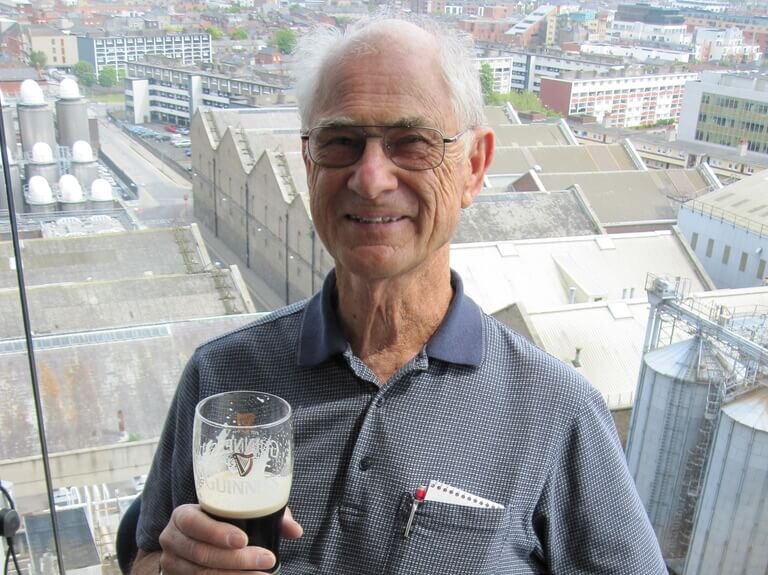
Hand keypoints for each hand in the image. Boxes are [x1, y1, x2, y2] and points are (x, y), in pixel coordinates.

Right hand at [155, 504, 302, 573]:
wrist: (188, 543)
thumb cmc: (218, 522)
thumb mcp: (235, 511)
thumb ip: (265, 513)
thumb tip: (295, 530)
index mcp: (183, 517)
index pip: (194, 523)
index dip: (217, 532)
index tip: (243, 539)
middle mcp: (173, 541)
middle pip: (202, 554)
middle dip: (237, 560)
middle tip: (267, 560)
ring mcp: (173, 566)